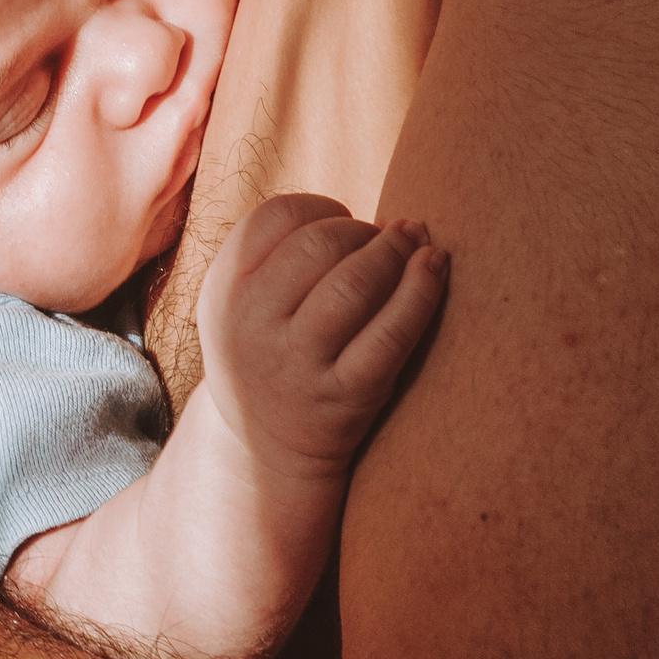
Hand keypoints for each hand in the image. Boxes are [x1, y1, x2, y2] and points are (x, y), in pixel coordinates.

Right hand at [194, 194, 447, 474]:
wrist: (261, 449)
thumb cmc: (270, 351)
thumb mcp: (245, 302)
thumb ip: (286, 253)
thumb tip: (394, 222)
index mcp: (223, 290)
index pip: (274, 218)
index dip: (320, 209)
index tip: (342, 223)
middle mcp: (250, 325)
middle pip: (319, 244)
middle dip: (363, 231)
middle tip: (385, 240)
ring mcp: (297, 364)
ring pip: (355, 284)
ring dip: (396, 252)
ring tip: (417, 246)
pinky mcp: (343, 398)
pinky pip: (391, 335)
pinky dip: (421, 292)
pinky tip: (435, 266)